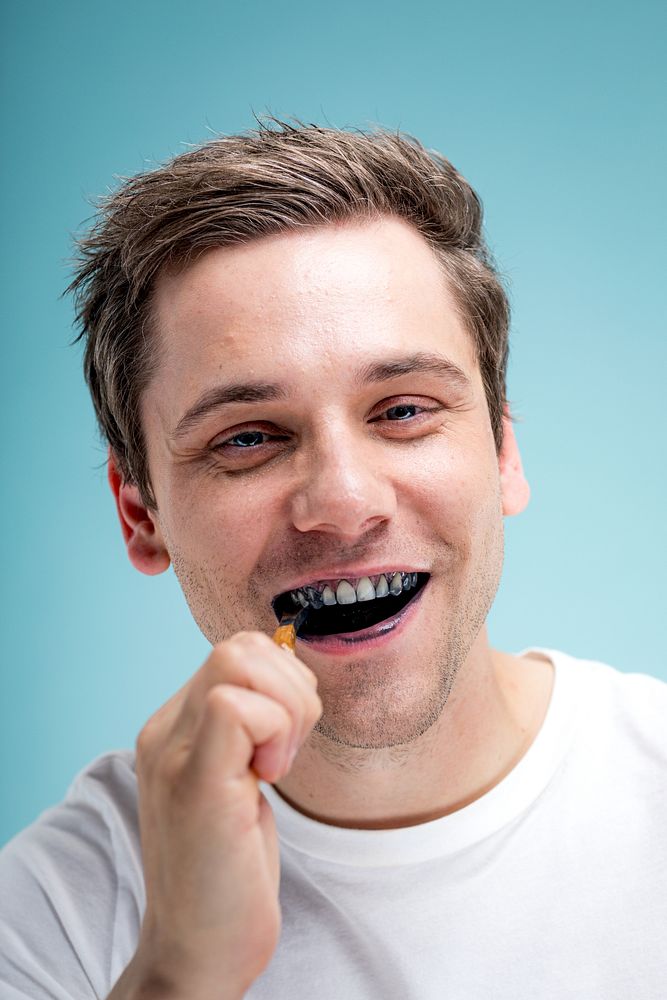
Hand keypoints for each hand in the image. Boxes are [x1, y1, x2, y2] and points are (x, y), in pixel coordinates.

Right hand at [110, 632, 320, 998]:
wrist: (198, 949)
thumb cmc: (230, 868)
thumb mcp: (241, 778)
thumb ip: (251, 724)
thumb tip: (288, 661)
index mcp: (176, 726)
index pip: (239, 650)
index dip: (283, 682)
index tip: (284, 744)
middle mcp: (166, 730)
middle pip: (242, 645)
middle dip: (292, 689)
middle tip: (287, 753)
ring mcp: (173, 752)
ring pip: (240, 660)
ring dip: (287, 710)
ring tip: (277, 767)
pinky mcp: (193, 782)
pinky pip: (235, 706)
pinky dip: (275, 732)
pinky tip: (268, 781)